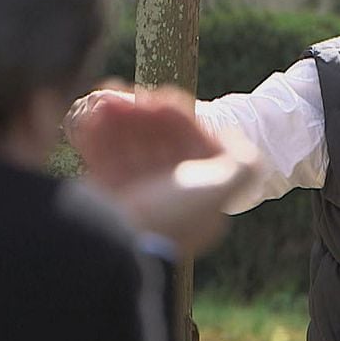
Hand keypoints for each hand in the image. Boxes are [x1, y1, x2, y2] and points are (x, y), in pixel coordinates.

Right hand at [72, 86, 258, 256]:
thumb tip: (244, 150)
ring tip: (107, 102)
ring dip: (121, 121)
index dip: (179, 120)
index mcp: (198, 199)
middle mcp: (169, 198)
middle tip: (131, 96)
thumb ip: (241, 167)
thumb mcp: (218, 190)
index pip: (191, 148)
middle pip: (159, 144)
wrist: (114, 245)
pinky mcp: (107, 196)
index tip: (162, 99)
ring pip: (131, 148)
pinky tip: (95, 115)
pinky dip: (100, 136)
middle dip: (145, 117)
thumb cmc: (170, 216)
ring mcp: (137, 198)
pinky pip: (106, 159)